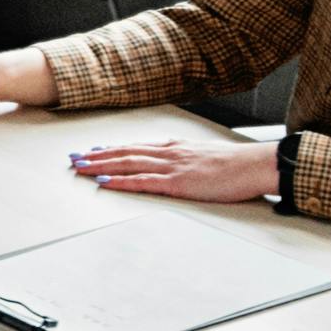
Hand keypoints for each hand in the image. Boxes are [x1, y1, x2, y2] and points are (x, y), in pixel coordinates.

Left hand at [70, 133, 280, 208]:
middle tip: (75, 158)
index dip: (112, 149)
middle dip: (97, 155)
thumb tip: (178, 166)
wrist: (255, 164)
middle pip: (125, 152)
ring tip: (80, 167)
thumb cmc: (237, 165)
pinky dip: (121, 181)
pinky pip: (143, 182)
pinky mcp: (178, 183)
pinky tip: (105, 182)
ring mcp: (172, 166)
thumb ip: (189, 160)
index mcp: (176, 147)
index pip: (136, 147)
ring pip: (128, 163)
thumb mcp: (207, 157)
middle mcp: (169, 152)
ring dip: (101, 165)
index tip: (93, 151)